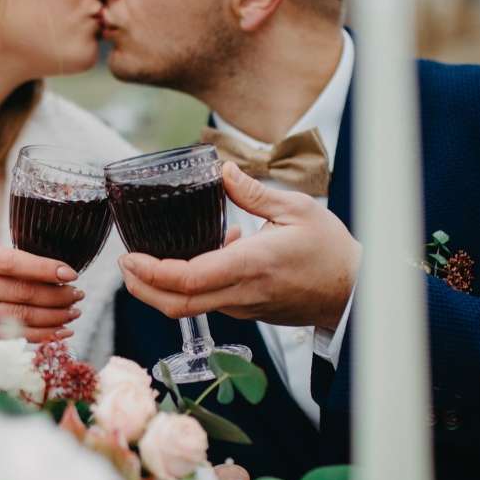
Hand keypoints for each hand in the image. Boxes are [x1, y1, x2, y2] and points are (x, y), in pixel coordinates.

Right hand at [0, 239, 85, 342]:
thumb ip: (6, 261)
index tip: (71, 274)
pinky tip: (58, 332)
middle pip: (19, 293)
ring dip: (52, 318)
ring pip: (18, 318)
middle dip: (56, 296)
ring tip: (73, 313)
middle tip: (77, 296)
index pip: (11, 263)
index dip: (45, 269)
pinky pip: (9, 337)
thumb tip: (56, 273)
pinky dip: (39, 336)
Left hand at [119, 163, 360, 329]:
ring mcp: (242, 306)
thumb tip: (222, 169)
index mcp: (251, 265)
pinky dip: (190, 284)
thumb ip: (254, 192)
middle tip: (125, 263)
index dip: (151, 272)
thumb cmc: (330, 250)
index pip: (188, 279)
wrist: (354, 292)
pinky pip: (208, 301)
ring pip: (189, 307)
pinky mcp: (246, 310)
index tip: (129, 257)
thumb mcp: (298, 209)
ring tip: (148, 257)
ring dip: (162, 287)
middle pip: (176, 305)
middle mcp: (241, 293)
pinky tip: (201, 253)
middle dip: (141, 288)